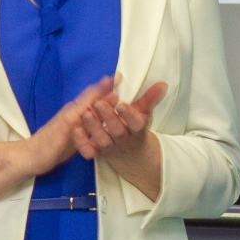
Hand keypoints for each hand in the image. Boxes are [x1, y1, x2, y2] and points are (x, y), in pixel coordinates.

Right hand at [0, 76, 115, 208]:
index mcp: (74, 112)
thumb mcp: (74, 131)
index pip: (90, 98)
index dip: (104, 88)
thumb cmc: (53, 143)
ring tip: (110, 89)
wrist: (30, 155)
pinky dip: (84, 114)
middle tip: (119, 76)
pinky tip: (91, 110)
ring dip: (96, 98)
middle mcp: (70, 112)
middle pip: (88, 98)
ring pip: (83, 107)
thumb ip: (86, 122)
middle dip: (103, 88)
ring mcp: (65, 120)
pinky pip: (74, 121)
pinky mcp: (61, 131)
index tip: (118, 77)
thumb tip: (102, 114)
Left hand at [74, 79, 166, 200]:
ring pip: (102, 141)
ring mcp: (110, 147)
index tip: (122, 105)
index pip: (136, 124)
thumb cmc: (134, 129)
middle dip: (108, 117)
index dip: (130, 115)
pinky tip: (77, 130)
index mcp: (136, 130)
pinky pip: (90, 151)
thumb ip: (150, 98)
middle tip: (99, 103)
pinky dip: (82, 143)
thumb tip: (162, 84)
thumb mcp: (143, 114)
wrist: (131, 155)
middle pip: (117, 131)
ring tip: (86, 113)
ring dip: (94, 127)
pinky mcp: (98, 153)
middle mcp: (123, 140)